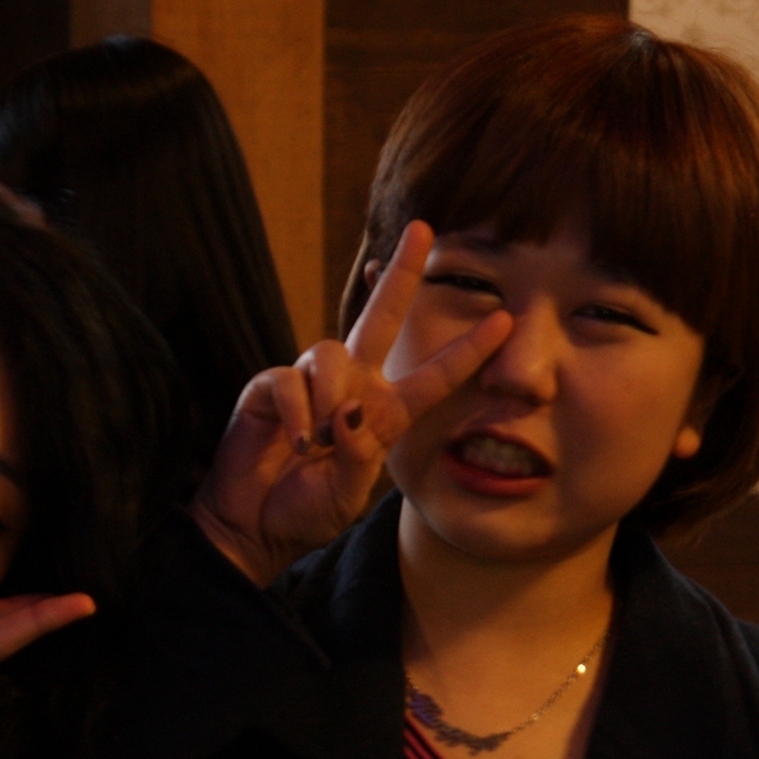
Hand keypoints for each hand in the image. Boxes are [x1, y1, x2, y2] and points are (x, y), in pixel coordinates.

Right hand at [189, 222, 512, 586]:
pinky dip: (295, 414)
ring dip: (329, 397)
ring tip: (318, 444)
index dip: (468, 350)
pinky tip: (295, 443)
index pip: (434, 376)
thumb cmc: (305, 512)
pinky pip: (287, 381)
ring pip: (329, 352)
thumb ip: (360, 454)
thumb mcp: (349, 494)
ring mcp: (308, 386)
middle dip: (402, 275)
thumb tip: (350, 411)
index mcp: (384, 413)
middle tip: (423, 230)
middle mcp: (350, 388)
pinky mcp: (267, 390)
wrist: (252, 528)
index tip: (506, 320)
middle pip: (380, 318)